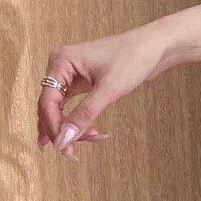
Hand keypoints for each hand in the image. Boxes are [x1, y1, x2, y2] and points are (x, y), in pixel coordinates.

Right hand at [36, 27, 160, 157]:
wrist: (153, 47)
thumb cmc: (132, 58)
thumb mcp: (108, 90)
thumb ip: (84, 115)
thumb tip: (64, 140)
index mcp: (61, 61)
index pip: (47, 101)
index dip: (53, 127)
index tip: (64, 148)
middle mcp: (61, 66)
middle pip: (50, 106)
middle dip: (61, 130)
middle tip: (72, 153)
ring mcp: (70, 74)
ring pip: (59, 109)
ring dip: (70, 128)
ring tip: (88, 141)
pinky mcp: (81, 81)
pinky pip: (71, 106)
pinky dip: (78, 121)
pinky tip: (87, 134)